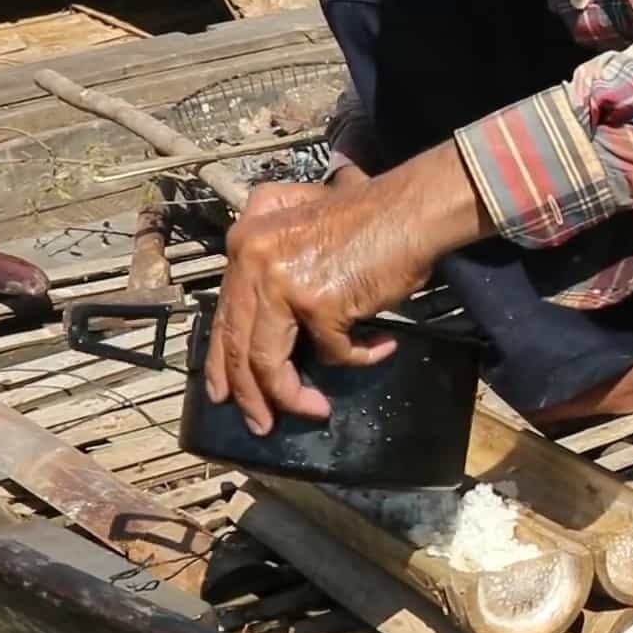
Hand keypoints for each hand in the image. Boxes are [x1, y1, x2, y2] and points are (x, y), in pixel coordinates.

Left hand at [205, 142, 493, 434]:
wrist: (411, 209)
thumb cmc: (371, 215)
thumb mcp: (303, 220)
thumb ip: (276, 254)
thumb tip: (275, 315)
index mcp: (245, 242)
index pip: (223, 314)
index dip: (221, 361)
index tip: (226, 393)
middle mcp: (253, 260)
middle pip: (238, 345)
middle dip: (249, 394)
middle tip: (261, 423)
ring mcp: (282, 283)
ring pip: (269, 361)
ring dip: (291, 396)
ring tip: (316, 410)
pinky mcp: (318, 303)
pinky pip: (334, 353)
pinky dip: (360, 357)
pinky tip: (380, 346)